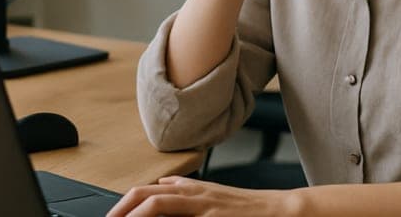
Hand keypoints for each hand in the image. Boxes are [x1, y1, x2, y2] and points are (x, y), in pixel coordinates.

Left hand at [106, 176, 292, 216]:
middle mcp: (192, 194)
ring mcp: (203, 206)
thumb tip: (162, 186)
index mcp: (188, 190)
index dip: (123, 206)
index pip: (145, 192)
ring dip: (136, 214)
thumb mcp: (210, 194)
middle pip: (146, 195)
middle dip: (121, 210)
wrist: (279, 211)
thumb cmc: (244, 208)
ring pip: (159, 203)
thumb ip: (184, 190)